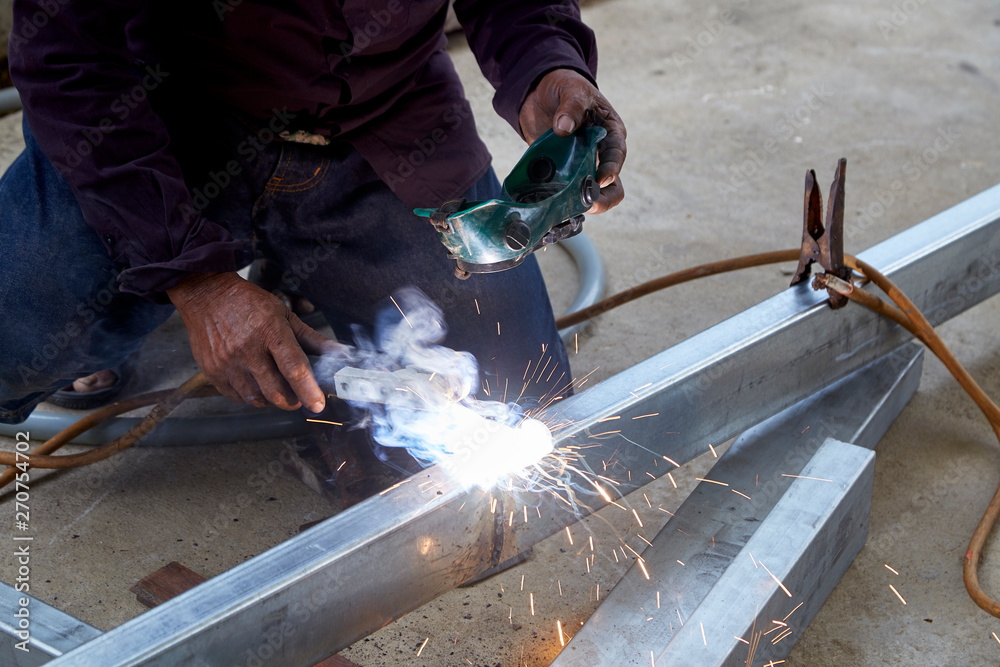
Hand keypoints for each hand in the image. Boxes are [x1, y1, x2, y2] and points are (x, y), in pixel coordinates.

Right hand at [167, 272, 345, 411]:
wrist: (207, 295)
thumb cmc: (250, 304)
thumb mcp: (284, 314)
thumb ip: (313, 339)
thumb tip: (341, 354)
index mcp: (269, 330)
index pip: (293, 367)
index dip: (308, 390)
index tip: (317, 404)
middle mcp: (247, 349)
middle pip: (276, 391)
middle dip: (292, 400)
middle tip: (298, 397)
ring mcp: (227, 362)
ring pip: (256, 398)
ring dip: (271, 398)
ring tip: (274, 384)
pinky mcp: (212, 372)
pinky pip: (237, 397)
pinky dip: (250, 396)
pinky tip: (254, 381)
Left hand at [518, 68, 626, 213]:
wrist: (539, 92)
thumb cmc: (565, 87)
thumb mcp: (572, 89)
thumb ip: (571, 106)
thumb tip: (564, 127)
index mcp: (609, 133)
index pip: (616, 155)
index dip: (611, 169)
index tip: (601, 179)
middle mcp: (599, 153)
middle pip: (611, 185)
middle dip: (601, 196)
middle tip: (587, 203)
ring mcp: (580, 165)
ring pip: (590, 193)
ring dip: (580, 202)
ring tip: (568, 208)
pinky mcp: (562, 172)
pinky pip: (565, 192)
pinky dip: (559, 199)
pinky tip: (550, 204)